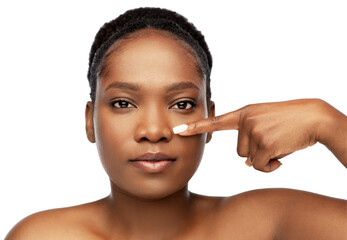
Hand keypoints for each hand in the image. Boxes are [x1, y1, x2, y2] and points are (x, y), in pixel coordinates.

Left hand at [173, 99, 346, 171]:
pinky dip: (271, 166)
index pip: (216, 121)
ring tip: (279, 145)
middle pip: (239, 151)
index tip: (178, 131)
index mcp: (244, 113)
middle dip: (255, 152)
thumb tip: (247, 164)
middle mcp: (246, 120)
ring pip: (249, 159)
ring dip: (264, 159)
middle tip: (273, 141)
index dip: (196, 127)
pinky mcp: (264, 143)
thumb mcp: (265, 122)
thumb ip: (251, 138)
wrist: (313, 117)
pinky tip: (282, 156)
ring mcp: (254, 131)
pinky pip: (260, 166)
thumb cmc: (289, 121)